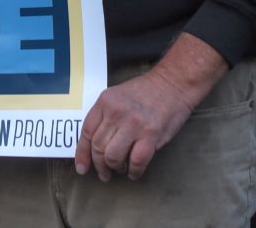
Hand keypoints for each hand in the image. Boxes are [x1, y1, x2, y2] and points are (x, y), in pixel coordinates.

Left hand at [74, 68, 195, 181]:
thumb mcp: (118, 95)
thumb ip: (105, 115)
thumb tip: (94, 144)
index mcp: (105, 101)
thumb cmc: (146, 91)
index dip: (82, 154)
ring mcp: (133, 124)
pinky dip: (134, 172)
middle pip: (98, 147)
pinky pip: (136, 162)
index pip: (87, 132)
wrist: (174, 82)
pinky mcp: (151, 135)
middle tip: (104, 173)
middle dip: (100, 165)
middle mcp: (116, 112)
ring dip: (115, 168)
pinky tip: (134, 172)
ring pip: (113, 157)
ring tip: (121, 168)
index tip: (82, 167)